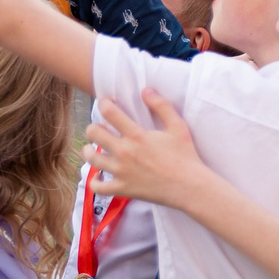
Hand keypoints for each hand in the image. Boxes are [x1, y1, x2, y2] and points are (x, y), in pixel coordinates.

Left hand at [83, 94, 219, 211]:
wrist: (189, 186)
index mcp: (137, 135)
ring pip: (91, 158)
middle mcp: (124, 152)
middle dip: (94, 127)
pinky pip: (98, 187)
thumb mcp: (178, 126)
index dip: (104, 103)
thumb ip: (161, 106)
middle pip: (94, 133)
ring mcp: (121, 172)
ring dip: (89, 151)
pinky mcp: (122, 188)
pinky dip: (94, 181)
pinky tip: (99, 175)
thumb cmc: (185, 155)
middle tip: (100, 128)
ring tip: (93, 148)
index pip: (110, 112)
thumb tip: (146, 90)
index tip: (106, 103)